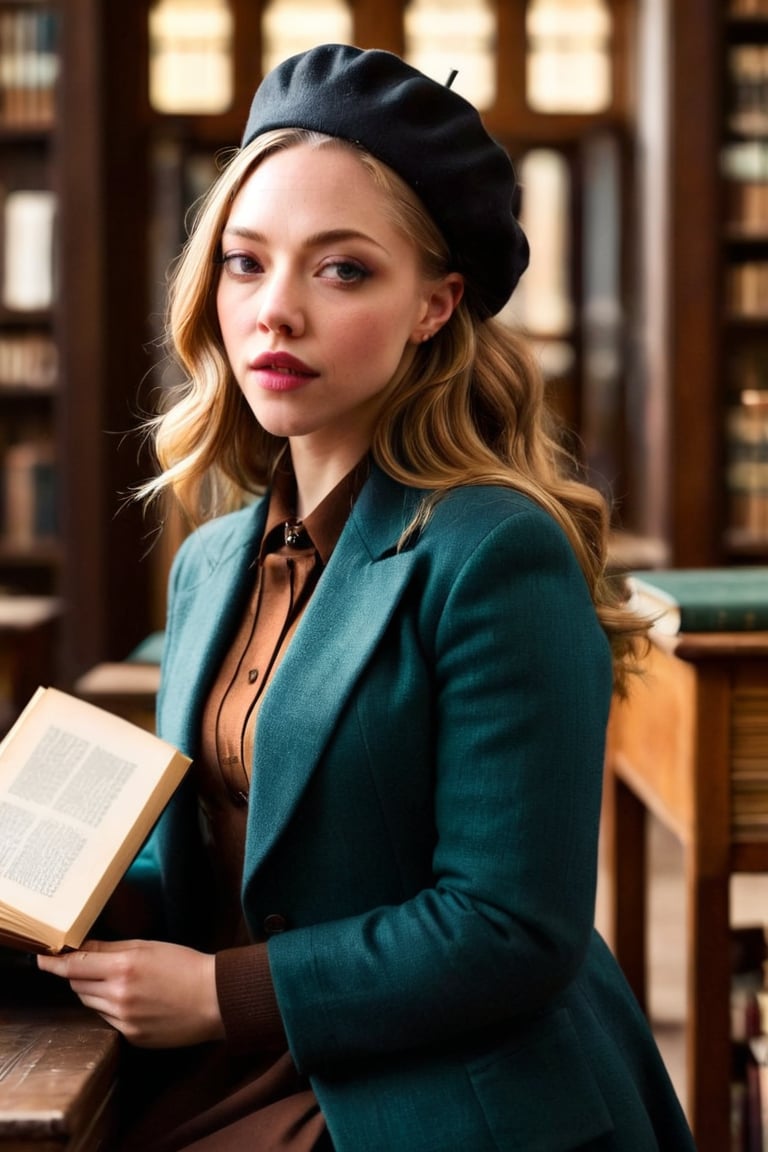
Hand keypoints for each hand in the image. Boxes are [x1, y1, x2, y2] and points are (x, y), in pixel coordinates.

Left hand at [37, 939, 224, 1047]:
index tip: (42, 960)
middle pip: (79, 986)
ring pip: (92, 1004)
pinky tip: (136, 1000)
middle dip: (81, 975)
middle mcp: (119, 996)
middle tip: (95, 966)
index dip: (54, 963)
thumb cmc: (185, 966)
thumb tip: (81, 948)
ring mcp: (124, 1021)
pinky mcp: (131, 1037)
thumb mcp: (148, 947)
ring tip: (123, 983)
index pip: (75, 966)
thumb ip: (111, 948)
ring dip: (97, 992)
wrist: (214, 999)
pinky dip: (114, 1009)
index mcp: (123, 968)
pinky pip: (109, 1020)